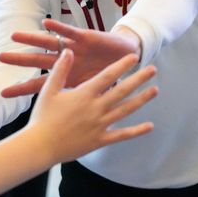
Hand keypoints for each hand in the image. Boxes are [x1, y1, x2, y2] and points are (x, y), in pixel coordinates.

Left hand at [0, 18, 140, 97]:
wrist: (127, 57)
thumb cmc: (106, 75)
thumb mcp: (90, 91)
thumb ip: (77, 101)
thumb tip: (65, 122)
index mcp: (64, 77)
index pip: (39, 83)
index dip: (23, 88)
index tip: (3, 93)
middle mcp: (64, 62)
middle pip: (37, 60)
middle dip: (20, 60)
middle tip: (0, 58)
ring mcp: (72, 48)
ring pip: (48, 43)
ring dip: (32, 39)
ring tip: (14, 36)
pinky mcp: (84, 37)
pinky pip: (69, 31)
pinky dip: (58, 28)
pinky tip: (46, 24)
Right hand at [26, 49, 156, 163]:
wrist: (42, 145)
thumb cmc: (43, 117)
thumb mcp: (49, 90)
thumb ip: (60, 70)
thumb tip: (69, 51)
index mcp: (84, 94)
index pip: (108, 76)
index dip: (122, 66)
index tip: (134, 57)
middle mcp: (96, 108)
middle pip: (122, 91)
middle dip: (139, 79)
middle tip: (153, 70)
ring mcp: (101, 125)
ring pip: (126, 110)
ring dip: (142, 100)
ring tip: (155, 91)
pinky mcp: (100, 140)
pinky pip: (122, 135)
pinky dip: (137, 131)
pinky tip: (150, 126)